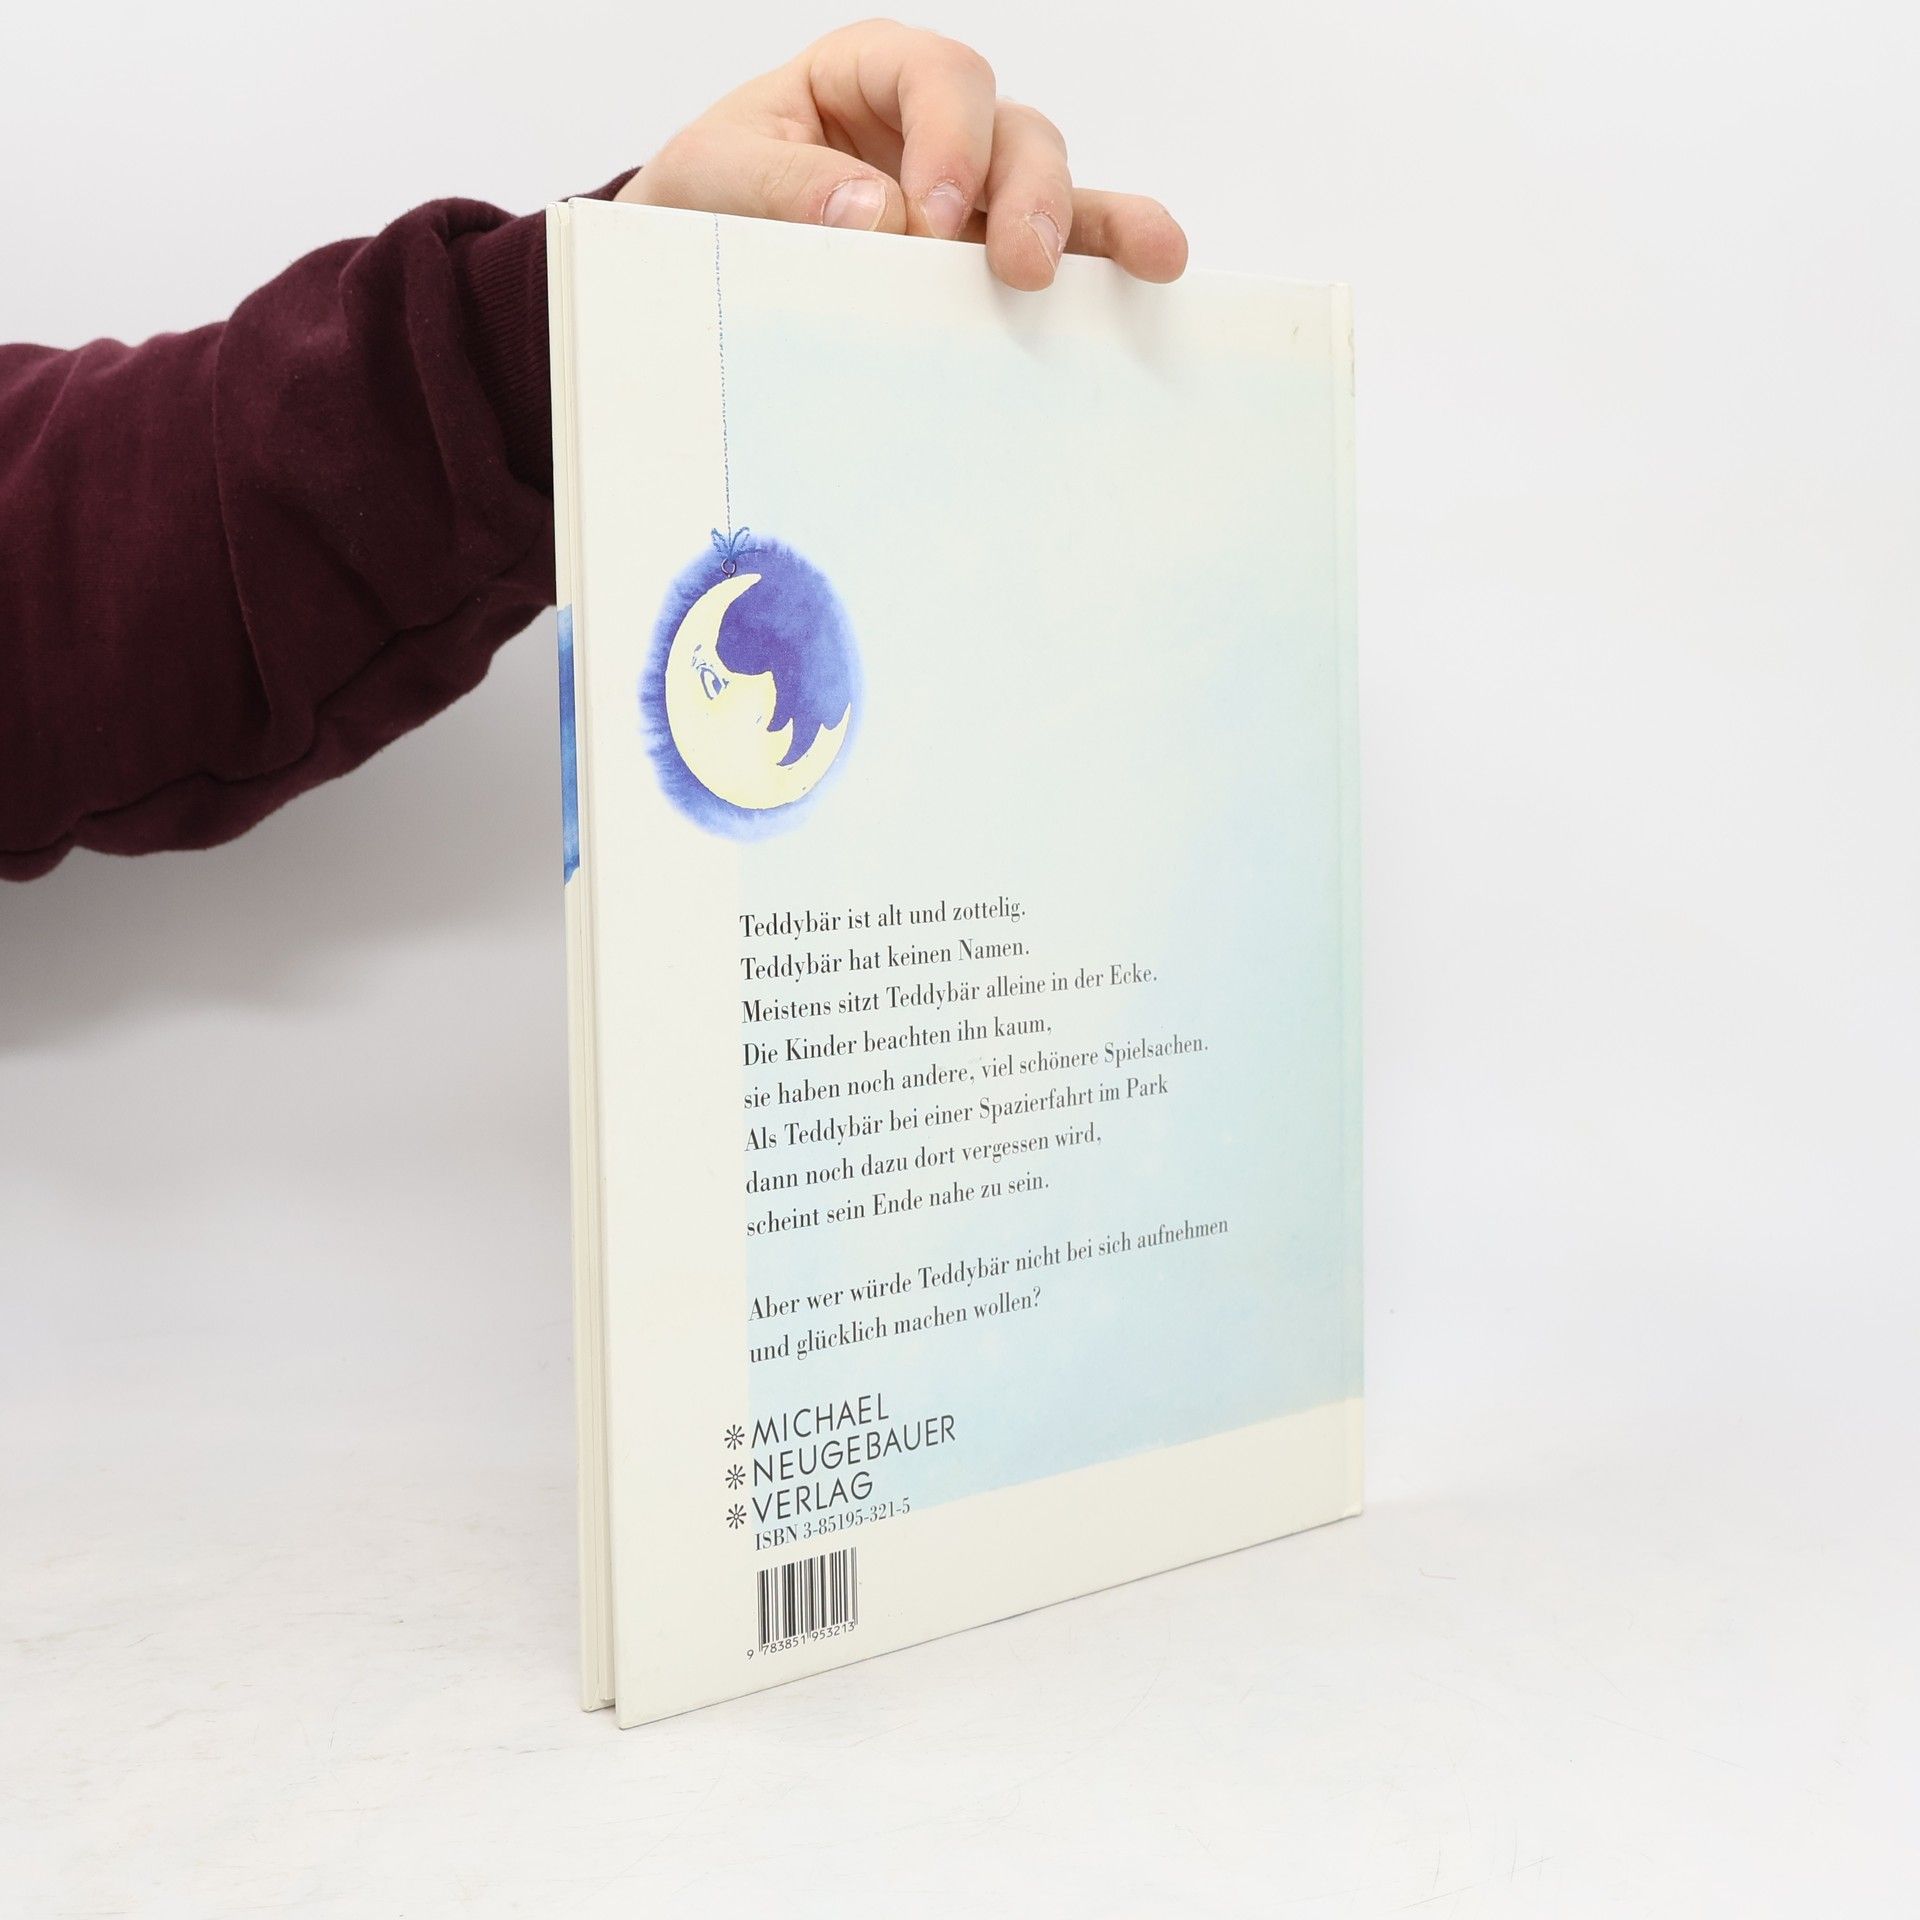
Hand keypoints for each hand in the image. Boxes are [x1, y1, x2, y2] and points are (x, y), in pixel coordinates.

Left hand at [616, 19, 1186, 290]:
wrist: (693, 268)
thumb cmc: (705, 203)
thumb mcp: (714, 181)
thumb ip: (784, 190)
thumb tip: (879, 215)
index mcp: (868, 76)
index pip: (937, 76)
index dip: (950, 138)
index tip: (928, 219)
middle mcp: (935, 128)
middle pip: (1015, 130)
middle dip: (1028, 194)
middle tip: (1016, 266)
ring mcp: (973, 196)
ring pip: (1052, 184)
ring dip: (1090, 225)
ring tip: (1143, 263)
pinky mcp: (984, 260)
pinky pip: (1063, 249)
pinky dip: (1109, 259)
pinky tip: (1156, 273)